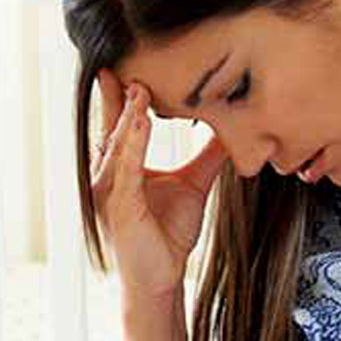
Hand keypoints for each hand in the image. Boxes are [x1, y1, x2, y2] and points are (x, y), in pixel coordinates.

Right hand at [91, 69, 228, 299]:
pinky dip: (134, 142)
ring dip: (128, 114)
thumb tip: (232, 129)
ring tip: (139, 85)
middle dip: (117, 94)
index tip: (130, 63)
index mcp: (120, 168)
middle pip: (111, 126)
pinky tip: (141, 120)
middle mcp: (108, 175)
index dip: (122, 94)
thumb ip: (208, 156)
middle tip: (125, 60)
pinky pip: (126, 168)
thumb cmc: (168, 236)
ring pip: (118, 143)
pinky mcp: (118, 206)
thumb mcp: (194, 185)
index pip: (120, 123)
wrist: (161, 280)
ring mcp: (109, 190)